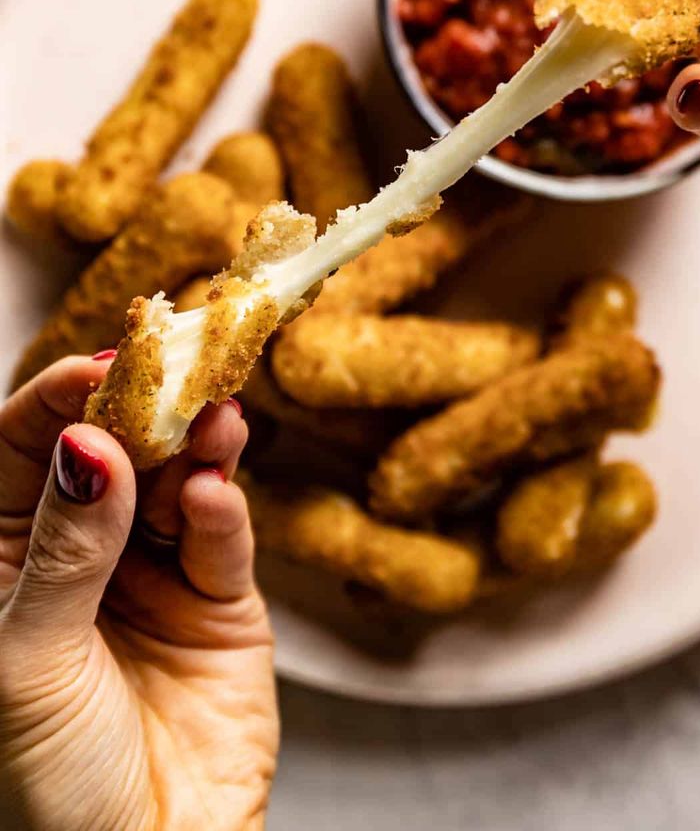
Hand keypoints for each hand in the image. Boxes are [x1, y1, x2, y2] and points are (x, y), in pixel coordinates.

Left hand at [0, 355, 275, 830]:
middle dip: (139, 411)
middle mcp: (82, 554)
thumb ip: (65, 549)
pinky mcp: (220, 602)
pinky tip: (216, 494)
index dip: (55, 405)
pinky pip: (221, 542)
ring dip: (193, 447)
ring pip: (175, 482)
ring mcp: (154, 574)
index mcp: (7, 560)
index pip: (22, 453)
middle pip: (112, 453)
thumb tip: (87, 444)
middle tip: (172, 369)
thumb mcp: (28, 659)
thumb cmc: (44, 785)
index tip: (98, 369)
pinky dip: (222, 512)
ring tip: (210, 415)